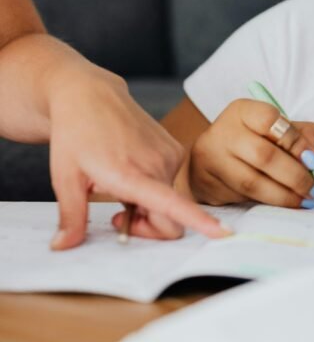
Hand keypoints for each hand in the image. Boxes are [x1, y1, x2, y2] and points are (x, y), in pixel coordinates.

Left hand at [47, 65, 227, 247]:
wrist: (88, 95)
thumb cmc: (75, 134)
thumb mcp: (65, 179)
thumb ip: (71, 217)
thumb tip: (63, 246)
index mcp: (131, 174)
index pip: (172, 205)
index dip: (199, 221)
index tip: (222, 232)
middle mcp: (157, 165)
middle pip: (170, 220)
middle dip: (149, 227)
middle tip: (118, 216)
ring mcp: (170, 155)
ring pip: (171, 202)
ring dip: (149, 205)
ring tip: (120, 186)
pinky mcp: (175, 149)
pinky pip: (172, 183)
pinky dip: (155, 187)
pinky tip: (131, 171)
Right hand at [189, 98, 313, 208]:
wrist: (213, 159)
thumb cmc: (254, 141)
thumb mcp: (279, 129)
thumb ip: (305, 134)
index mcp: (242, 111)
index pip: (269, 120)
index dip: (295, 141)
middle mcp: (222, 132)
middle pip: (263, 156)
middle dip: (296, 176)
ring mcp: (211, 160)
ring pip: (252, 183)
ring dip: (285, 196)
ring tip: (306, 200)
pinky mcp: (207, 186)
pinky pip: (242, 199)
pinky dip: (269, 204)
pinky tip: (284, 204)